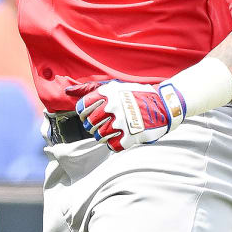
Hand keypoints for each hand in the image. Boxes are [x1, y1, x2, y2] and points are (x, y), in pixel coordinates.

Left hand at [67, 80, 183, 151]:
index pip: (82, 108)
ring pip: (99, 136)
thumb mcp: (114, 86)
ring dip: (103, 136)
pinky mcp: (131, 136)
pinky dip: (114, 144)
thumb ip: (90, 89)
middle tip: (103, 124)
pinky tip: (120, 137)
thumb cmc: (135, 94)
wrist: (164, 105)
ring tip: (112, 131)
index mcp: (107, 93)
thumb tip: (68, 91)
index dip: (84, 114)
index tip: (90, 115)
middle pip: (89, 123)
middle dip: (93, 126)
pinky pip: (112, 146)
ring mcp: (122, 122)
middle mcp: (113, 107)